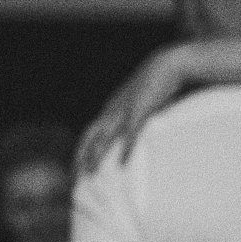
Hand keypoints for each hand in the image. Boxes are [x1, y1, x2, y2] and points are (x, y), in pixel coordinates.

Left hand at [76, 41, 240, 172]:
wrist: (166, 65)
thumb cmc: (155, 84)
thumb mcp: (139, 102)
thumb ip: (133, 116)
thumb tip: (132, 133)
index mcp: (111, 109)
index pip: (89, 133)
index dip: (82, 150)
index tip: (77, 167)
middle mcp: (112, 111)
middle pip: (89, 136)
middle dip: (80, 156)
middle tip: (74, 177)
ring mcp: (124, 110)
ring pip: (104, 136)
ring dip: (96, 155)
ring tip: (89, 172)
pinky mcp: (140, 110)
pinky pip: (130, 132)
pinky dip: (125, 148)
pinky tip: (122, 163)